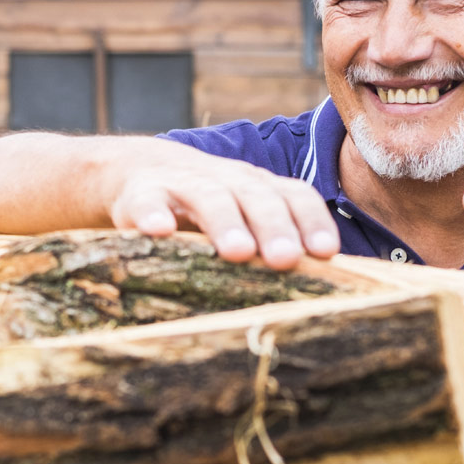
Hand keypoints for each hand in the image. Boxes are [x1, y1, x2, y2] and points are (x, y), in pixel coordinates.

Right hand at [110, 156, 340, 268]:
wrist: (135, 172)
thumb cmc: (205, 210)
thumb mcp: (243, 218)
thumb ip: (275, 245)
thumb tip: (328, 292)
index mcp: (258, 187)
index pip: (293, 195)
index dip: (311, 220)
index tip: (325, 252)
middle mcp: (226, 180)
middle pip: (256, 196)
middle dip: (274, 226)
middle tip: (286, 258)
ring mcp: (182, 184)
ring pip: (209, 197)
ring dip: (226, 222)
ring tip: (238, 251)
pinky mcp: (140, 195)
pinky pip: (147, 202)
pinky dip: (153, 214)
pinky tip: (159, 231)